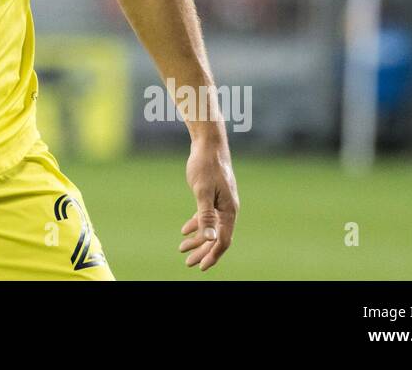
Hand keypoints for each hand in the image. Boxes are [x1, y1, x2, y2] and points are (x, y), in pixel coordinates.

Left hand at [179, 138, 238, 270]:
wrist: (208, 143)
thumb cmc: (205, 165)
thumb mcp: (202, 191)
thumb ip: (206, 216)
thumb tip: (210, 238)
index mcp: (229, 210)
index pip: (223, 240)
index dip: (212, 255)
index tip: (201, 266)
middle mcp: (228, 209)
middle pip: (217, 237)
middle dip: (203, 251)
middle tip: (188, 263)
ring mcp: (222, 202)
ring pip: (211, 228)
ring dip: (198, 240)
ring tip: (182, 249)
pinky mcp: (214, 196)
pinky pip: (207, 216)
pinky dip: (197, 224)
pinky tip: (185, 230)